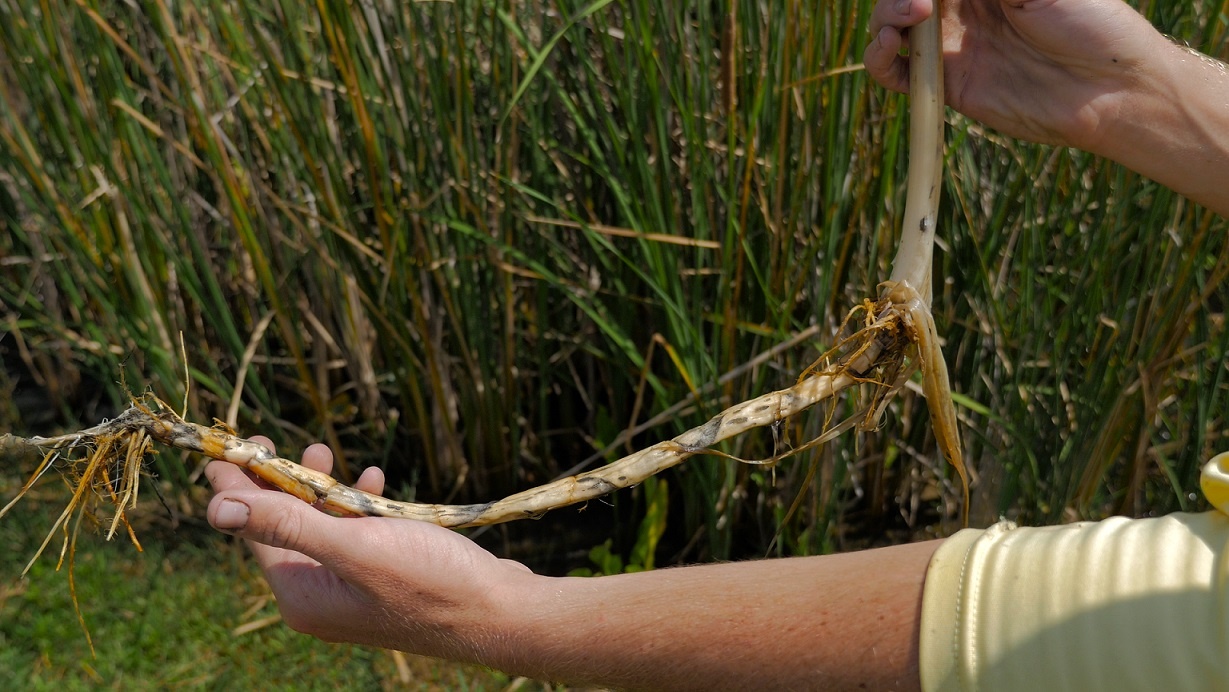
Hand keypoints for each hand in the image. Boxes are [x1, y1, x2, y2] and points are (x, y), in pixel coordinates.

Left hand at [204, 439, 536, 661]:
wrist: (500, 613)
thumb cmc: (431, 582)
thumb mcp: (354, 547)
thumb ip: (286, 525)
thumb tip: (215, 507)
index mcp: (302, 595)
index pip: (253, 531)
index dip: (237, 487)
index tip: (224, 447)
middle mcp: (321, 597)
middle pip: (283, 527)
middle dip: (280, 482)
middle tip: (272, 440)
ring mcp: (353, 589)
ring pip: (321, 526)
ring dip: (320, 487)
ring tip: (324, 449)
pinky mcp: (384, 578)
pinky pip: (355, 534)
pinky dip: (358, 504)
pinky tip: (375, 481)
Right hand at [864, 0, 1167, 148]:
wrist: (1111, 89)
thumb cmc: (1090, 22)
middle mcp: (964, 7)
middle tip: (919, 1)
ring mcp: (951, 46)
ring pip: (892, 26)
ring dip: (884, 16)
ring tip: (907, 18)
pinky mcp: (946, 85)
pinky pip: (895, 73)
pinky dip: (878, 59)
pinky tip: (888, 46)